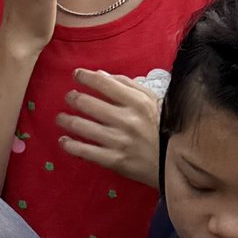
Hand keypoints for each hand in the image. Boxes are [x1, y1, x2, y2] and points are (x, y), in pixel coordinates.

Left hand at [55, 70, 160, 184]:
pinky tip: (63, 141)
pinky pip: (85, 151)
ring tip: (60, 118)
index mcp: (138, 102)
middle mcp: (127, 120)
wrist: (177, 162)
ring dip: (66, 120)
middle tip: (69, 97)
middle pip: (88, 103)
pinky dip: (70, 145)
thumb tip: (100, 74)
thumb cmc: (163, 127)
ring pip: (83, 126)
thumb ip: (127, 85)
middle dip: (73, 98)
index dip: (85, 76)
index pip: (104, 83)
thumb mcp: (152, 101)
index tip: (76, 75)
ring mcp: (120, 141)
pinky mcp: (115, 161)